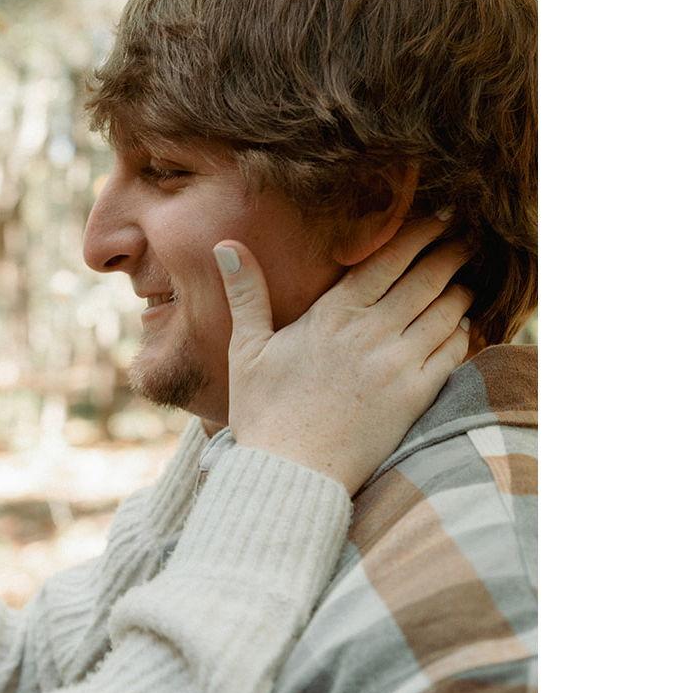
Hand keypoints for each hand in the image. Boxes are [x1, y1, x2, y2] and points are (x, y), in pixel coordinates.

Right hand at [214, 217, 472, 493]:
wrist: (290, 474)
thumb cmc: (264, 413)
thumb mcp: (247, 349)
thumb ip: (246, 293)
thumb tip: (226, 245)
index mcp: (333, 315)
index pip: (387, 259)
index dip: (418, 234)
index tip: (437, 218)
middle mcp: (372, 333)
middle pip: (427, 278)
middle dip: (450, 253)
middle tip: (466, 239)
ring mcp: (398, 364)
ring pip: (446, 312)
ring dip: (460, 291)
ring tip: (465, 280)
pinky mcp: (416, 396)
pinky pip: (453, 353)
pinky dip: (462, 334)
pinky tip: (462, 327)